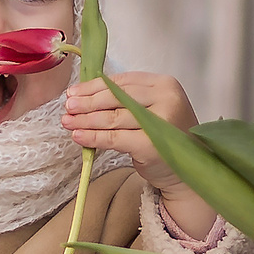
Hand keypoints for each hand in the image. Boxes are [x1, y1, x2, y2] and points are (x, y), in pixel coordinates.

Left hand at [63, 70, 215, 238]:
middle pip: (116, 97)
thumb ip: (127, 100)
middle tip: (67, 107)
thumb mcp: (151, 111)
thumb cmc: (165, 138)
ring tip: (67, 121)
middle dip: (87, 102)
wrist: (187, 172)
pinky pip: (114, 138)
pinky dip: (93, 137)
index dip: (95, 86)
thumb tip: (83, 95)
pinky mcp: (150, 145)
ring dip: (85, 120)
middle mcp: (166, 99)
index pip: (123, 81)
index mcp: (165, 85)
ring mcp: (161, 122)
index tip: (73, 92)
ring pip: (112, 118)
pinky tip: (78, 136)